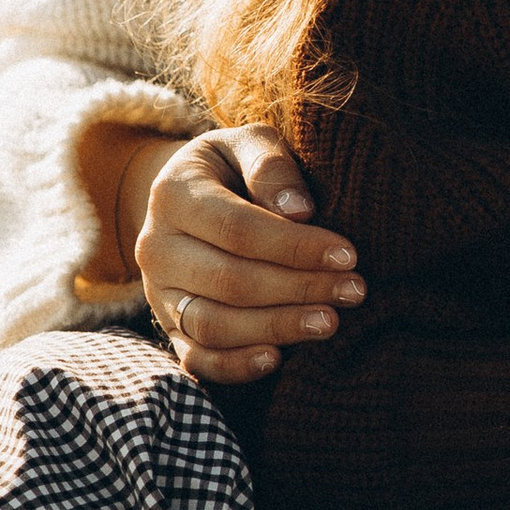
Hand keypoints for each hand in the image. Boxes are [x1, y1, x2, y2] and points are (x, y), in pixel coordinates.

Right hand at [128, 128, 364, 383]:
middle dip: (298, 289)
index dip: (295, 246)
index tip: (348, 254)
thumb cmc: (233, 167)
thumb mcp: (249, 144)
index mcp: (172, 195)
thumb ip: (271, 166)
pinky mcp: (169, 327)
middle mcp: (156, 248)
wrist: (191, 195)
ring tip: (330, 322)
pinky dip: (234, 366)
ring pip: (213, 324)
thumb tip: (300, 211)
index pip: (238, 229)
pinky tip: (277, 359)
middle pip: (229, 281)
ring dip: (276, 328)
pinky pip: (196, 358)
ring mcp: (158, 293)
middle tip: (354, 290)